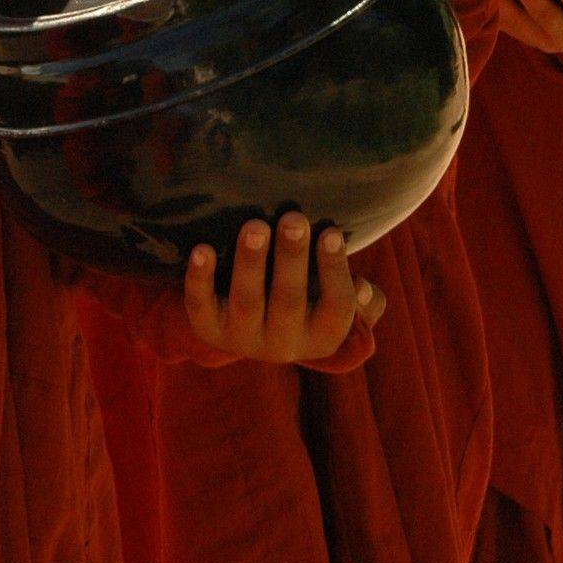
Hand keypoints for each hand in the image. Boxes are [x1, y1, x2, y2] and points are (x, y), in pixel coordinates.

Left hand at [184, 210, 383, 362]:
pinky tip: (202, 249)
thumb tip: (362, 289)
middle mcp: (284, 343)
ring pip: (247, 301)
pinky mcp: (208, 328)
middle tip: (294, 218)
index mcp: (322, 336)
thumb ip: (361, 300)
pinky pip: (200, 306)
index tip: (331, 231)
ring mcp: (243, 337)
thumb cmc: (306, 300)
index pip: (336, 307)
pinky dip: (200, 279)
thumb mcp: (335, 304)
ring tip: (255, 225)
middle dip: (291, 258)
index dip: (335, 270)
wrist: (250, 329)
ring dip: (251, 262)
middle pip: (289, 301)